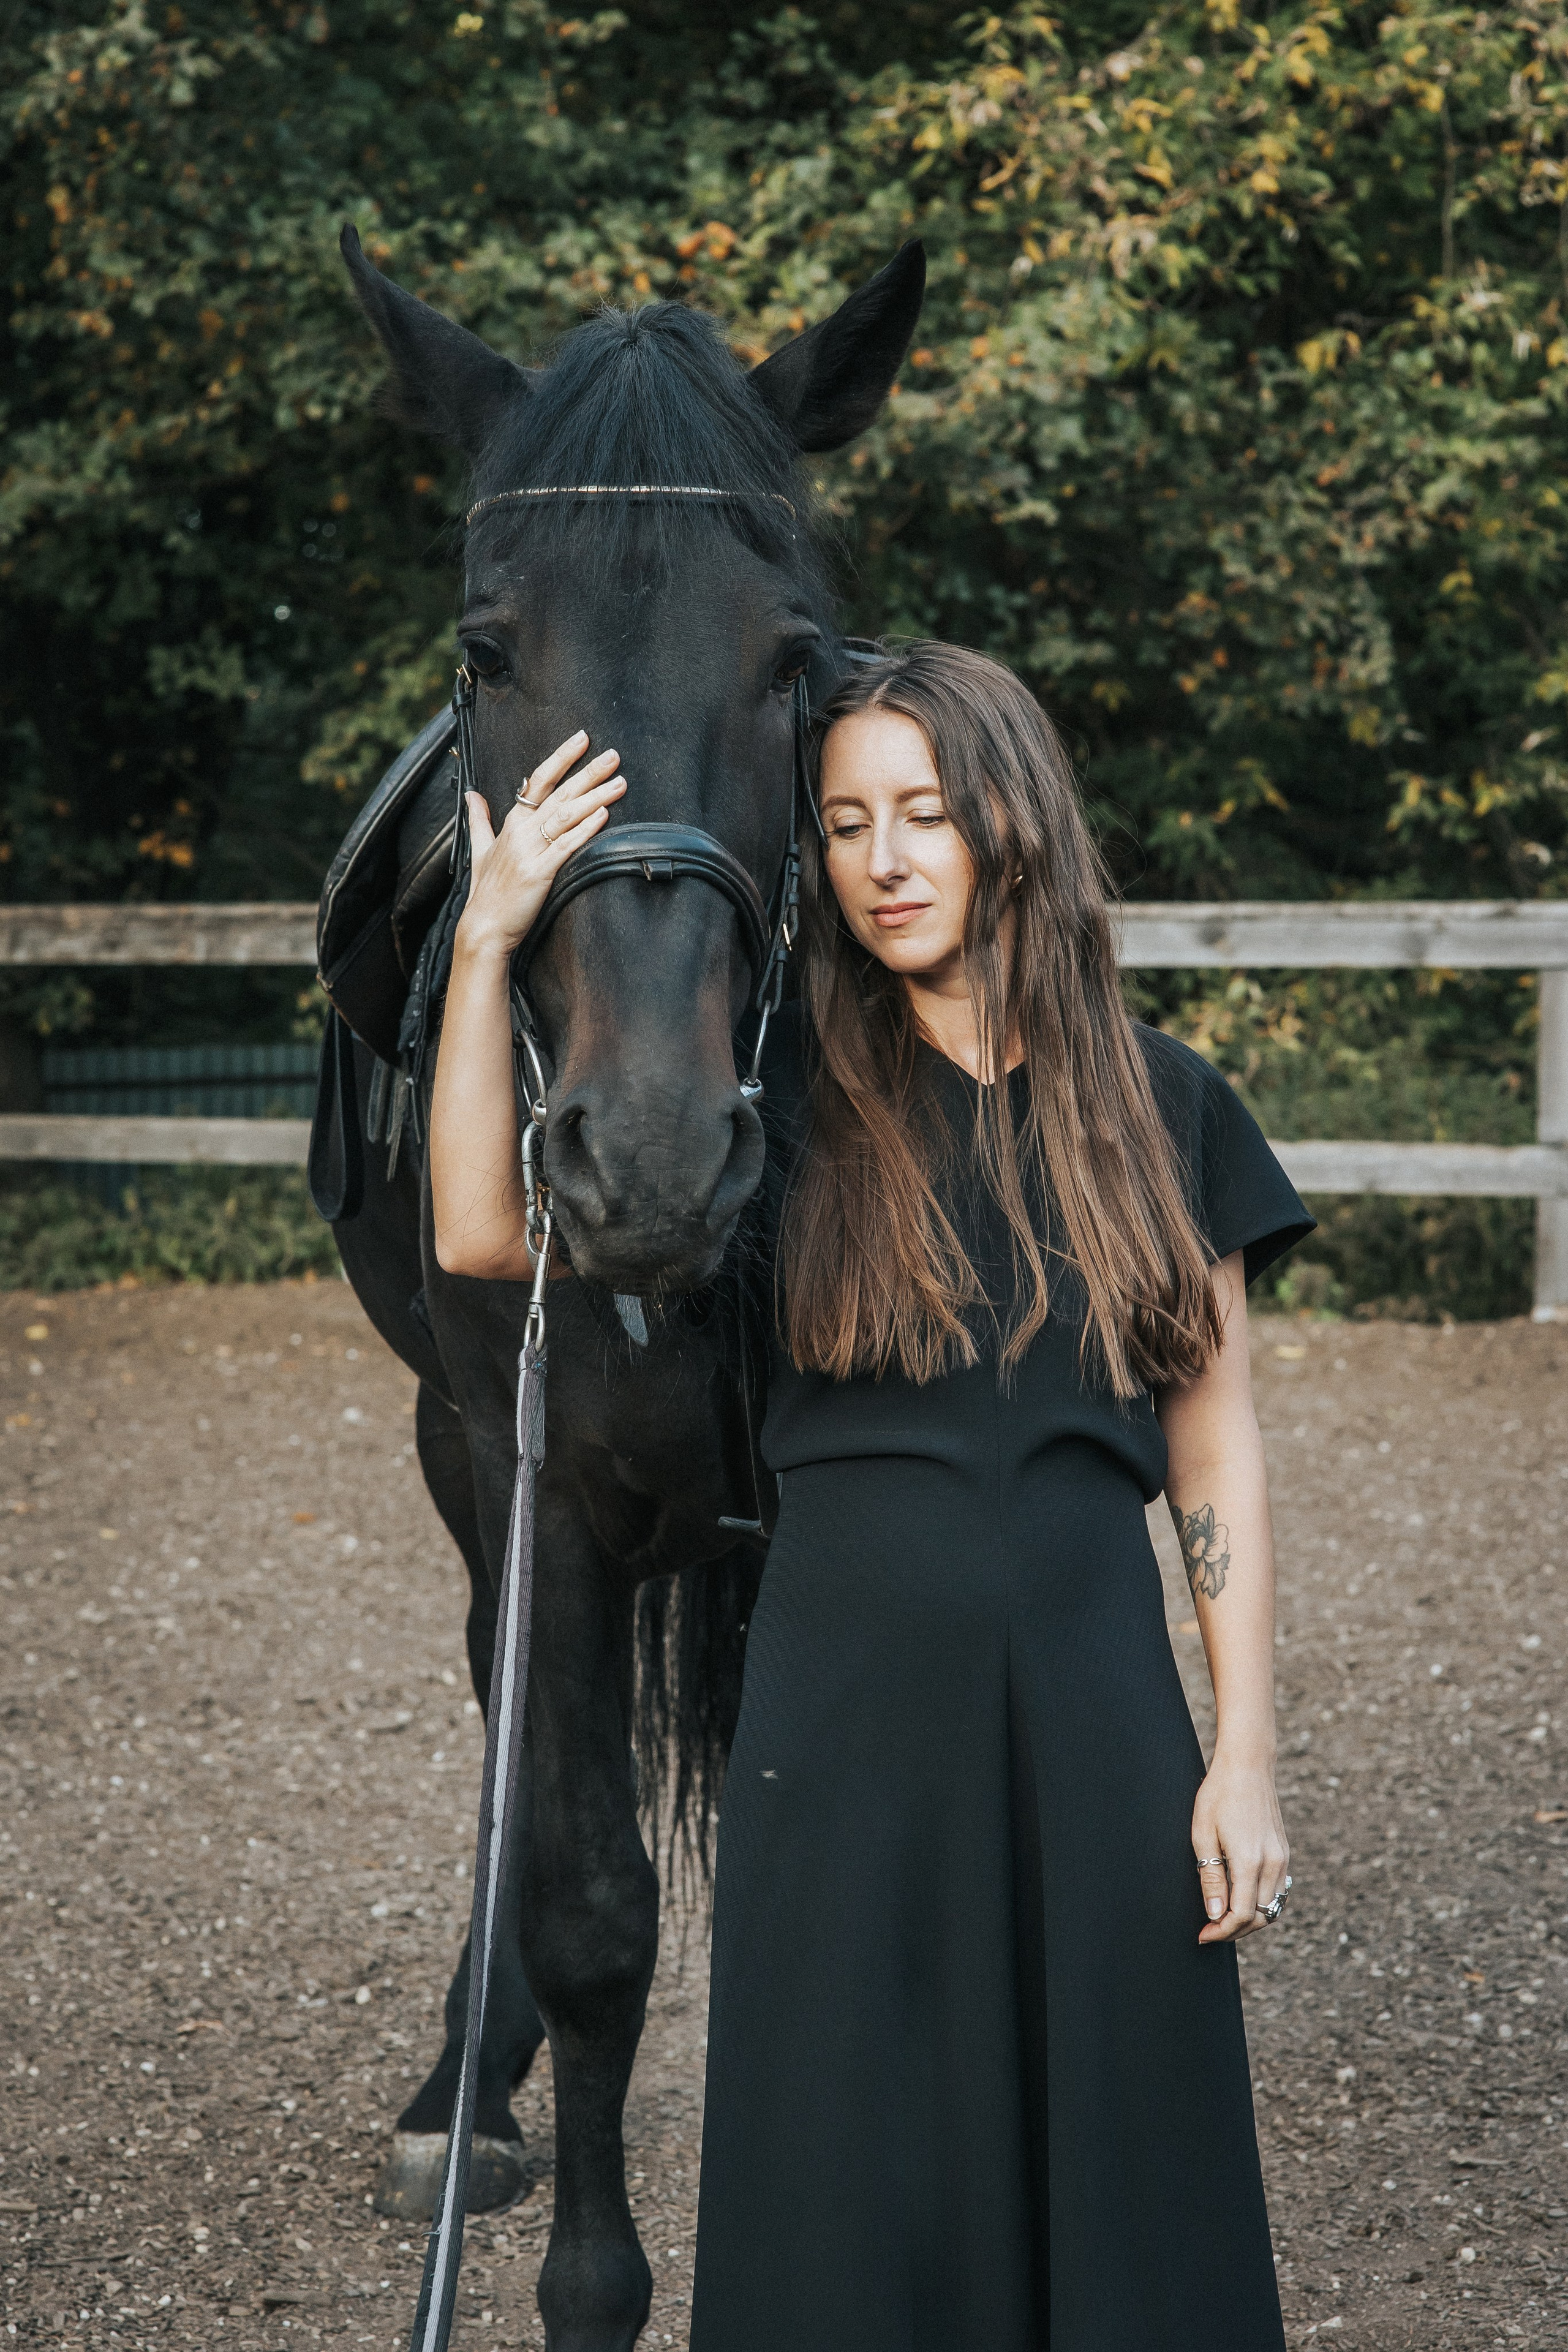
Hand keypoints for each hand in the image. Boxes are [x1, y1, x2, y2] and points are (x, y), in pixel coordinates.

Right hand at [456, 728, 626, 959]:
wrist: (483, 927)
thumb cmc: (487, 892)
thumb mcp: (479, 850)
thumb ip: (479, 819)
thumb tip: (472, 794)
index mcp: (512, 824)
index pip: (538, 781)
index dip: (561, 758)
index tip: (582, 739)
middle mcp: (521, 833)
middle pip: (559, 794)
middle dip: (588, 772)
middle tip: (614, 755)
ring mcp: (529, 852)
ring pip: (566, 816)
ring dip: (595, 797)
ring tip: (619, 782)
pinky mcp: (539, 873)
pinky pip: (566, 846)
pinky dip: (585, 829)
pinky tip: (605, 815)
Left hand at [1192, 1753, 1288, 1943]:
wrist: (1247, 1765)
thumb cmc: (1218, 1795)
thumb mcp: (1203, 1835)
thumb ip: (1212, 1878)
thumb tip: (1215, 1915)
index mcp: (1250, 1861)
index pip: (1242, 1915)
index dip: (1222, 1931)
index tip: (1203, 1935)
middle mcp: (1273, 1863)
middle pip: (1260, 1917)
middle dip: (1235, 1930)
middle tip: (1210, 1931)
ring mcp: (1282, 1858)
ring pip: (1273, 1908)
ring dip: (1250, 1920)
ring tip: (1223, 1918)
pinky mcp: (1284, 1852)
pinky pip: (1278, 1891)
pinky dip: (1261, 1904)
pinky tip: (1240, 1898)